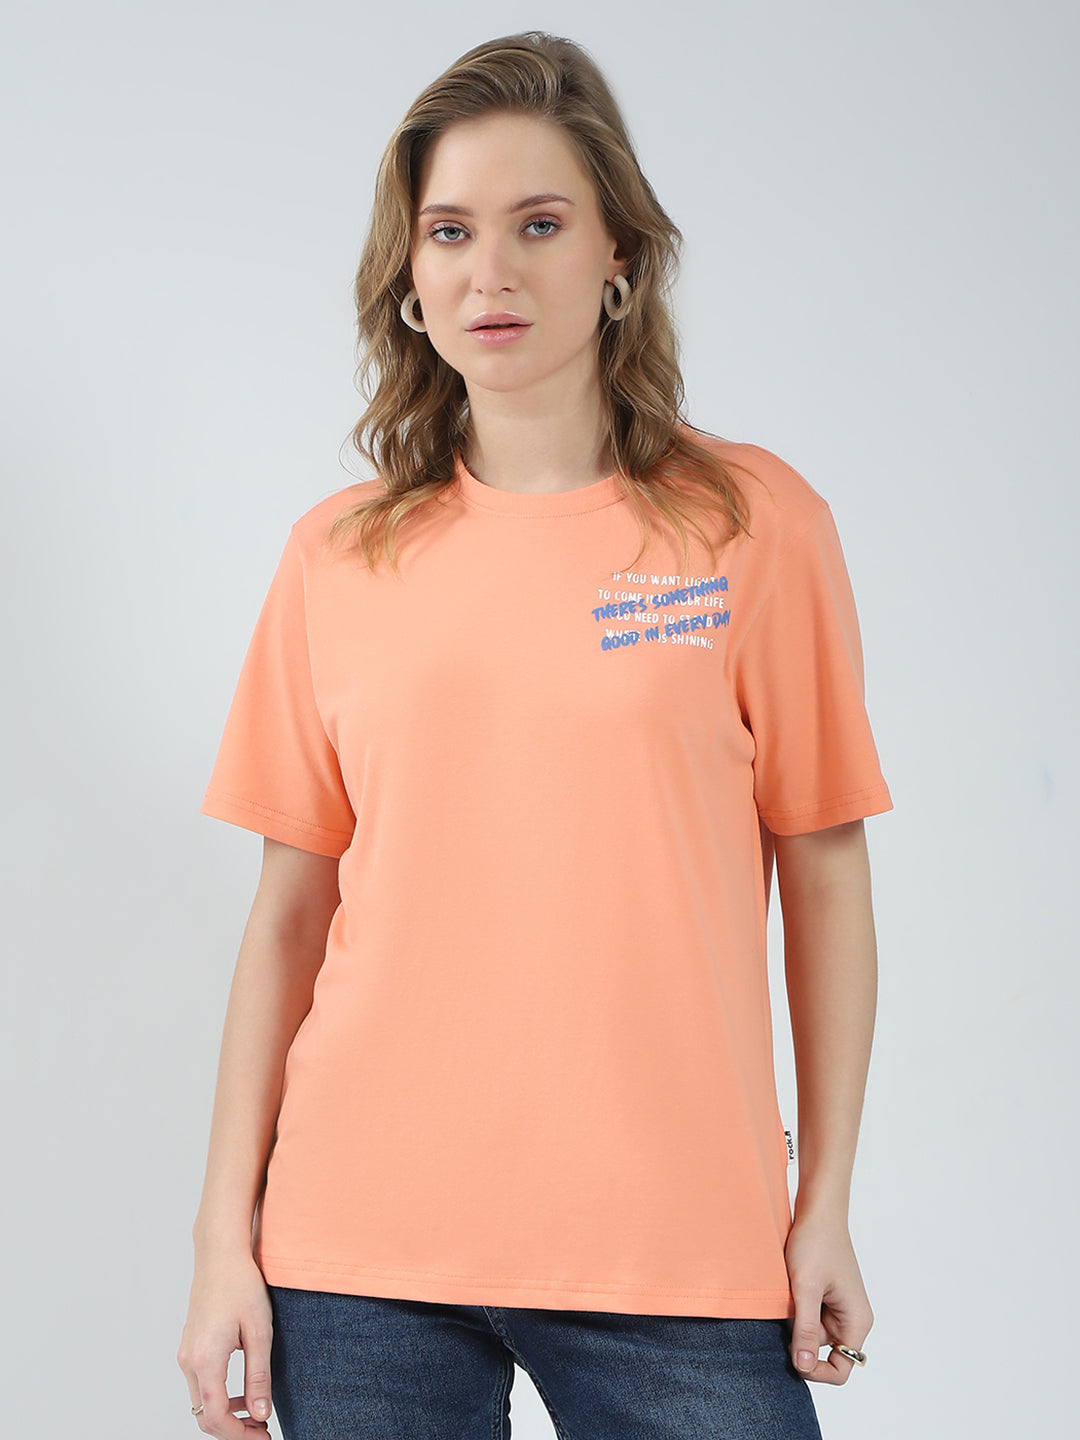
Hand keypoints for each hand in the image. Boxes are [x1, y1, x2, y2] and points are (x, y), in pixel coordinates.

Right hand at [177, 1249, 274, 1437]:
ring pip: (200, 1402)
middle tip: (262, 1430)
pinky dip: (218, 1397)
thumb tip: (260, 1414)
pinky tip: (241, 1392)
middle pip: (204, 1415)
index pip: (216, 1416)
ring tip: (256, 1414)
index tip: (263, 1436)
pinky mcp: (189, 1347)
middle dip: (232, 1430)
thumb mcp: (258, 1331)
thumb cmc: (241, 1285)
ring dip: (225, 1415)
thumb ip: (259, 1376)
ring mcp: (185, 1354)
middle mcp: (188, 1360)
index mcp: (205, 1359)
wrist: (220, 1254)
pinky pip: (199, 1385)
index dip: (239, 1435)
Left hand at [783, 1210, 872, 1384]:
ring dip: (795, 1325)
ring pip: (812, 1336)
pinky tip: (787, 1294)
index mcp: (857, 1322)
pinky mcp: (824, 1299)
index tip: (792, 1355)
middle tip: (782, 1320)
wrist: (816, 1210)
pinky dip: (794, 1312)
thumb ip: (806, 1329)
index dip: (816, 1371)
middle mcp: (851, 1320)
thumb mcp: (805, 1288)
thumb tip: (805, 1367)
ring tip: (786, 1299)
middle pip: (824, 1355)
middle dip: (801, 1344)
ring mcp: (837, 1310)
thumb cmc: (815, 1243)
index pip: (841, 1370)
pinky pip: (807, 1319)